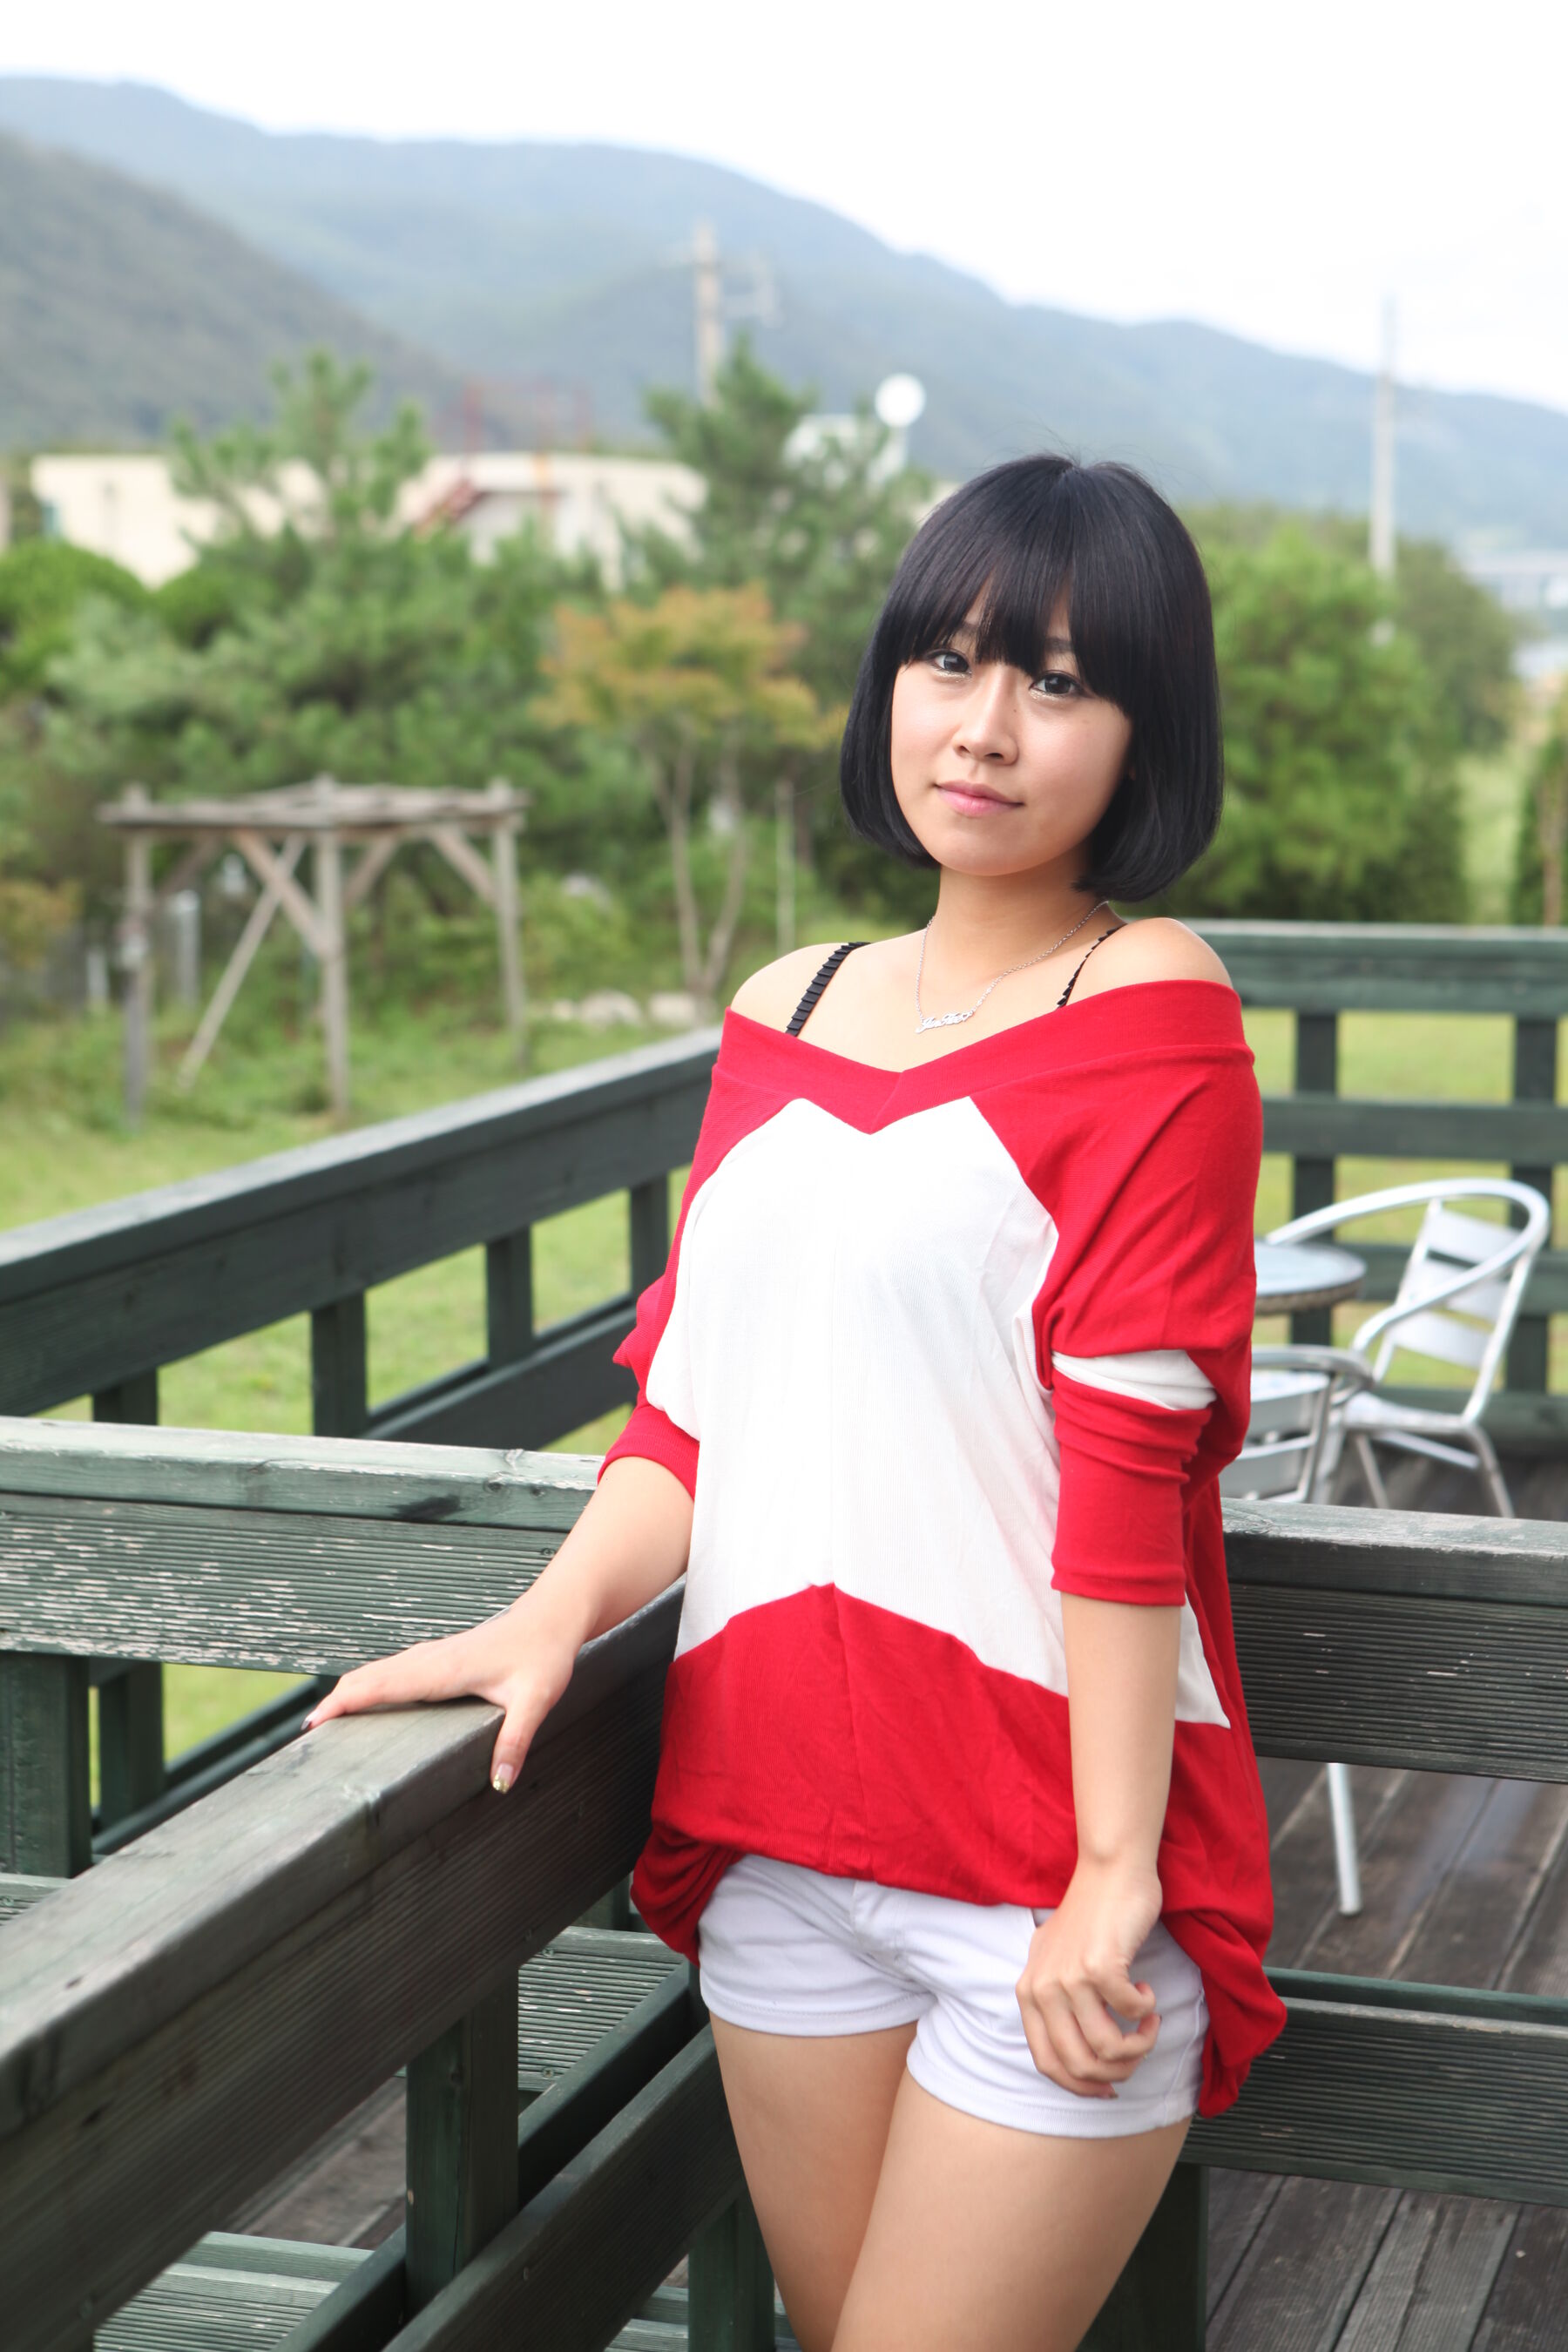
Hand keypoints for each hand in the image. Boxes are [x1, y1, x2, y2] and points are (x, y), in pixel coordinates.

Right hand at [302, 1583, 585, 1793]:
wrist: (553, 1616)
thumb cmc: (545, 1653)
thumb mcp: (536, 1700)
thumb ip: (515, 1741)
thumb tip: (499, 1783)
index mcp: (443, 1669)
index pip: (380, 1686)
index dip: (343, 1705)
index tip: (312, 1727)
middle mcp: (430, 1659)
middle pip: (367, 1678)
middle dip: (334, 1703)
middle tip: (305, 1737)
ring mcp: (433, 1655)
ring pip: (378, 1671)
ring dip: (349, 1693)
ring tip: (323, 1723)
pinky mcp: (440, 1657)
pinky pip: (393, 1670)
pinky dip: (369, 1684)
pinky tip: (366, 1699)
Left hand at [1015, 1859, 1163, 2099]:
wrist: (1109, 1872)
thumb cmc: (1091, 1920)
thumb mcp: (1057, 1964)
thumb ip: (1058, 2007)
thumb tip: (1085, 2070)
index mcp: (1028, 1993)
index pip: (1047, 2064)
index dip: (1082, 2086)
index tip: (1109, 2086)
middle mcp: (1042, 1988)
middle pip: (1080, 2066)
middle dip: (1118, 2072)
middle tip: (1139, 2050)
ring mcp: (1069, 1977)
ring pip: (1108, 2049)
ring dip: (1139, 2045)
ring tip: (1148, 2022)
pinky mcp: (1099, 1965)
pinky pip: (1131, 2014)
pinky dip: (1146, 2011)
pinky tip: (1146, 1991)